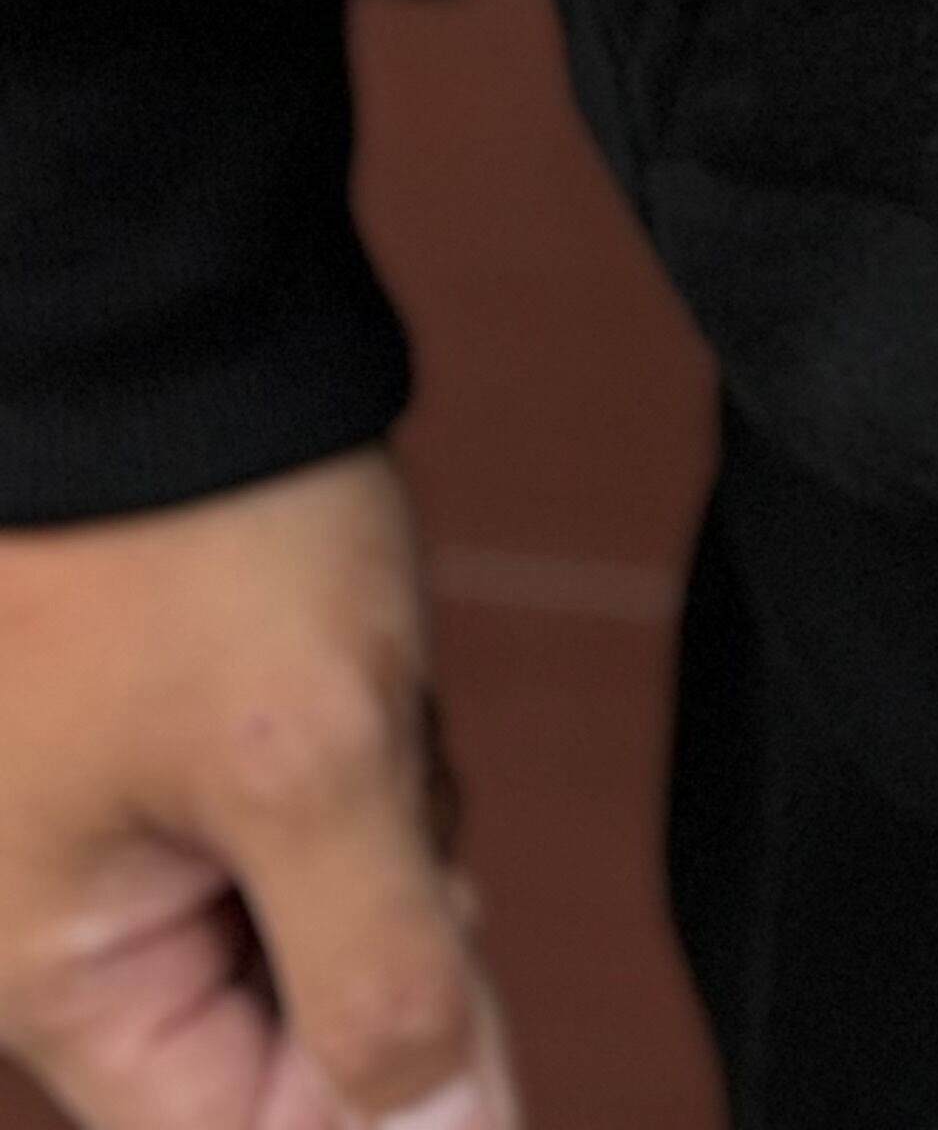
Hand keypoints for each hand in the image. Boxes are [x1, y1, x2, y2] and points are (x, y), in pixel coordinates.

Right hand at [0, 449, 514, 1129]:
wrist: (145, 325)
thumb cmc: (194, 532)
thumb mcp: (317, 764)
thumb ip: (379, 986)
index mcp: (55, 980)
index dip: (387, 1089)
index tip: (441, 932)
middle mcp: (63, 932)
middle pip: (301, 1023)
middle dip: (388, 908)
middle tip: (377, 771)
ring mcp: (123, 830)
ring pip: (327, 906)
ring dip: (383, 812)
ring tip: (350, 681)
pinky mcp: (181, 749)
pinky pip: (311, 812)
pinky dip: (359, 745)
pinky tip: (344, 650)